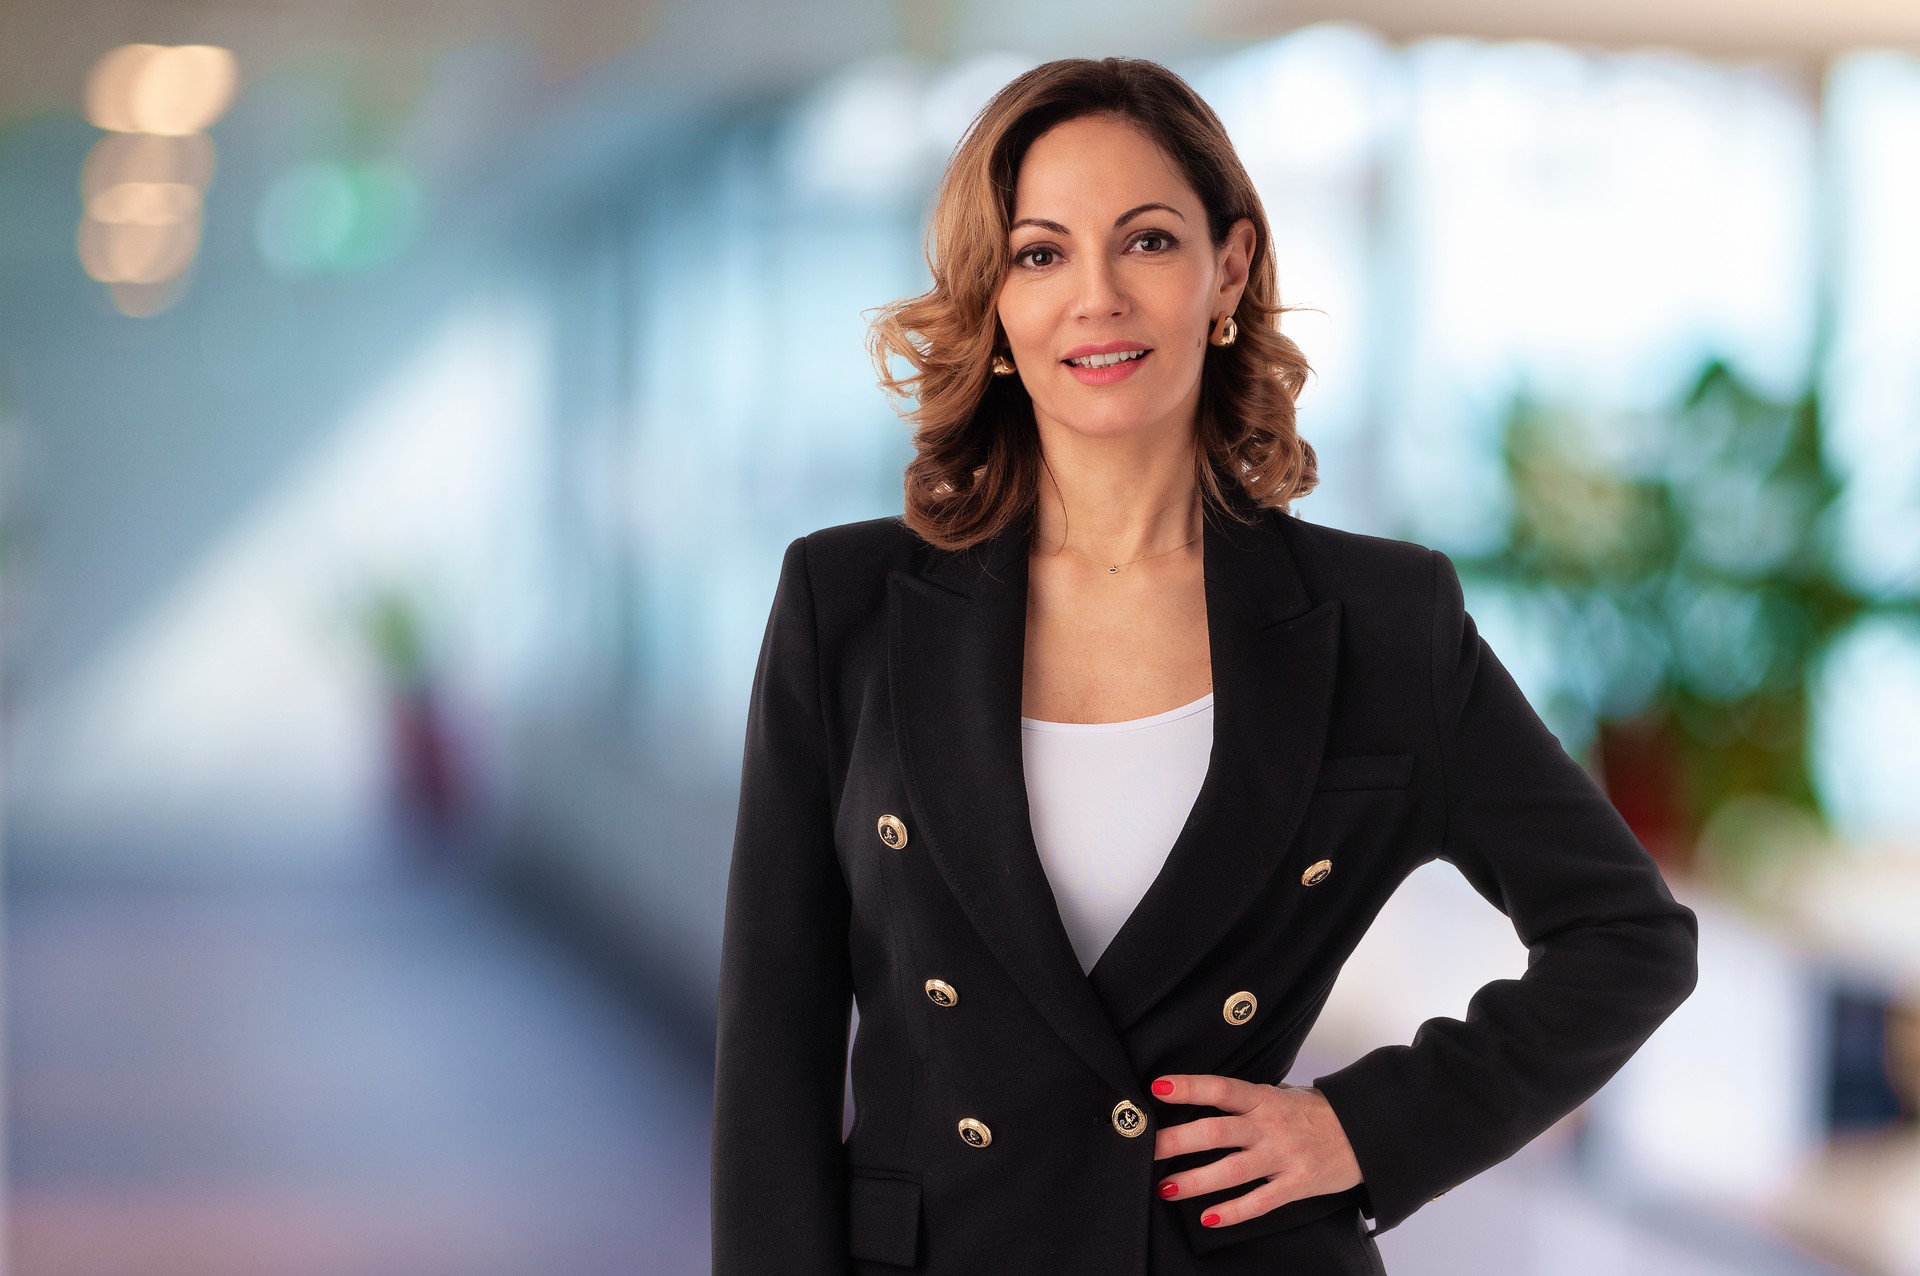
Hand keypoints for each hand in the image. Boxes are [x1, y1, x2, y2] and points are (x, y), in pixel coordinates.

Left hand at [1149, 1075, 1362, 1227]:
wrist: (1364, 1133)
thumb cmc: (1313, 1112)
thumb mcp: (1279, 1094)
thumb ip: (1244, 1099)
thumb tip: (1199, 1099)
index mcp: (1263, 1098)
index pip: (1220, 1088)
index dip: (1189, 1087)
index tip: (1157, 1087)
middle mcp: (1269, 1126)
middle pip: (1217, 1131)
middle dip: (1178, 1140)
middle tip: (1147, 1148)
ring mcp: (1282, 1156)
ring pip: (1232, 1170)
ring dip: (1196, 1180)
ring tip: (1166, 1188)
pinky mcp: (1296, 1184)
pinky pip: (1259, 1201)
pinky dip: (1233, 1211)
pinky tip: (1208, 1217)